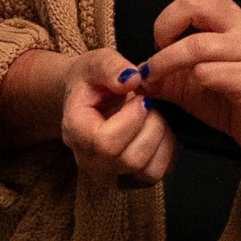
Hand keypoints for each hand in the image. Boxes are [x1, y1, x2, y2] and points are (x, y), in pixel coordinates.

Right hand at [58, 55, 170, 184]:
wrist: (87, 97)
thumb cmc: (90, 80)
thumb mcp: (96, 61)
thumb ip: (111, 66)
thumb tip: (132, 79)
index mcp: (75, 131)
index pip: (106, 143)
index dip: (132, 119)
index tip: (139, 98)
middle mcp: (88, 160)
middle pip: (130, 160)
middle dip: (151, 126)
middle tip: (148, 104)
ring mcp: (109, 174)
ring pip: (147, 171)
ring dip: (160, 138)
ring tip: (152, 116)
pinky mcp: (129, 178)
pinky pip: (157, 173)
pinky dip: (166, 151)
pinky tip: (156, 130)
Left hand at [133, 0, 240, 171]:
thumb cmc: (227, 101)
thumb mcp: (187, 82)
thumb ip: (160, 71)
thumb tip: (128, 72)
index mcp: (226, 16)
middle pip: (194, 2)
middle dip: (163, 27)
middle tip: (154, 52)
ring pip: (198, 43)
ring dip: (166, 61)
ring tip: (155, 77)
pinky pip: (212, 73)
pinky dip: (192, 82)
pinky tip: (192, 92)